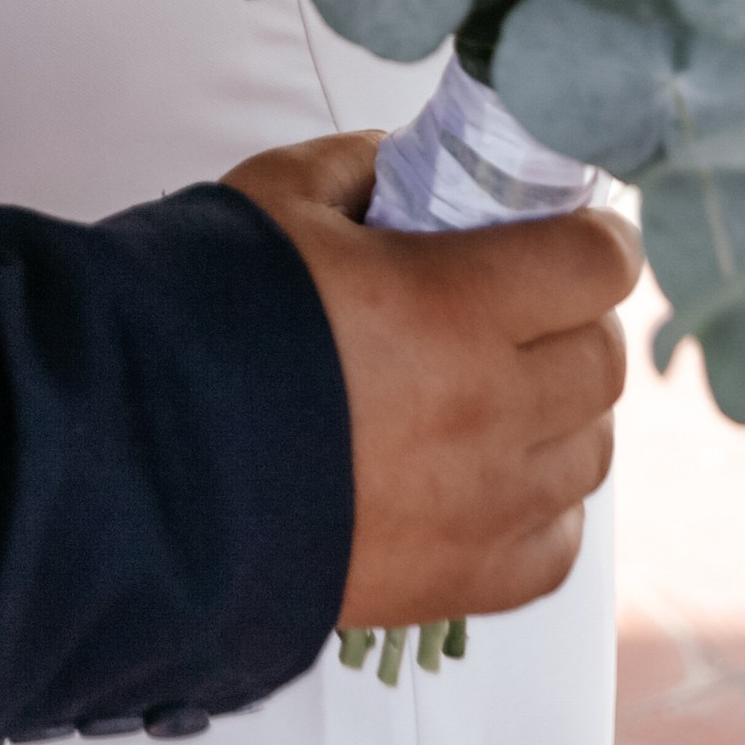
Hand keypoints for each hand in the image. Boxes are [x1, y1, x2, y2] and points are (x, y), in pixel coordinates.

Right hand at [223, 130, 637, 633]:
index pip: (596, 264)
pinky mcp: (459, 580)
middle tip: (532, 299)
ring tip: (504, 384)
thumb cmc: (206, 318)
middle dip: (578, 316)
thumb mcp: (280, 197)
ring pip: (591, 451)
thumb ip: (362, 166)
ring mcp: (483, 506)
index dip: (599, 236)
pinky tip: (494, 469)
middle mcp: (490, 410)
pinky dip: (543, 502)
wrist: (141, 457)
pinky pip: (557, 542)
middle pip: (602, 358)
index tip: (582, 229)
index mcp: (454, 305)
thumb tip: (409, 165)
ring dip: (565, 408)